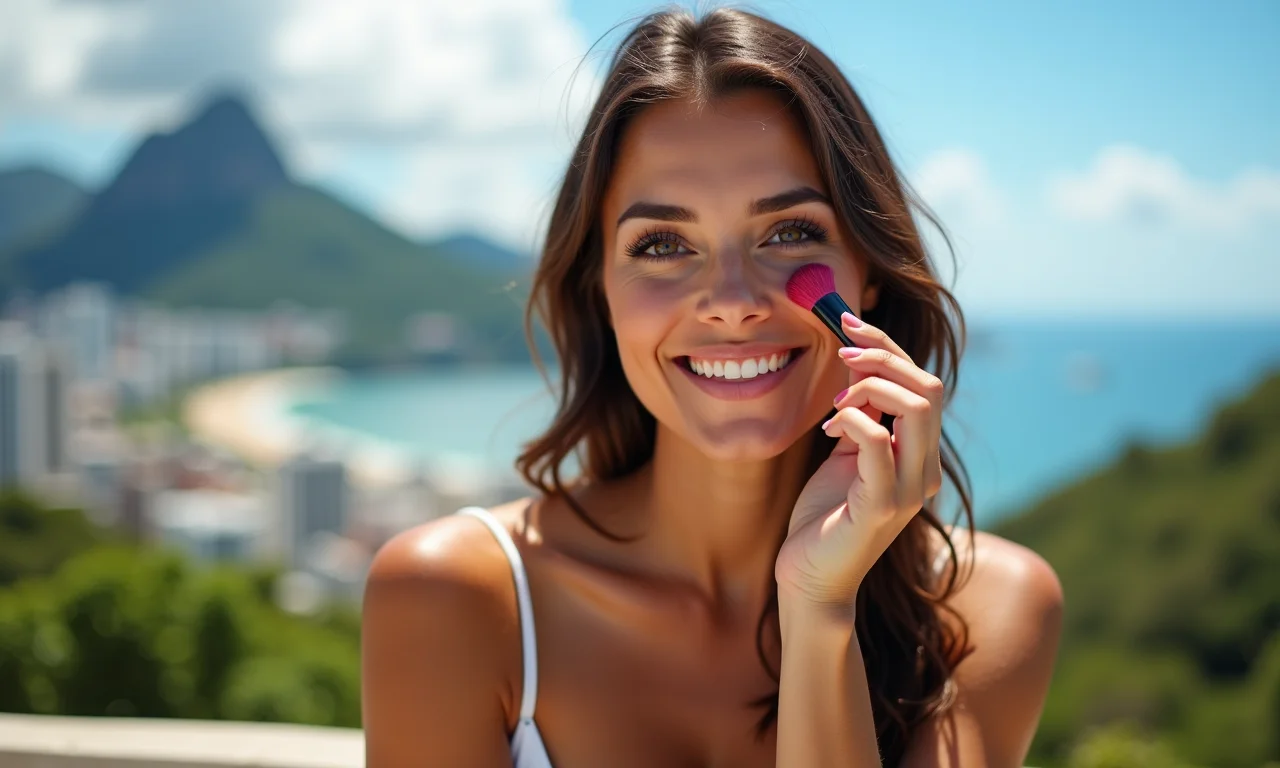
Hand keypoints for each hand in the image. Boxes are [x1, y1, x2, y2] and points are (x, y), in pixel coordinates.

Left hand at [775, 312, 944, 610]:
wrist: (810, 577)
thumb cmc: (824, 517)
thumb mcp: (845, 453)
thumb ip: (861, 415)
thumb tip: (856, 363)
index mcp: (919, 455)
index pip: (923, 385)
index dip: (888, 348)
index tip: (848, 324)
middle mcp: (924, 470)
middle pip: (927, 388)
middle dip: (882, 357)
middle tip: (841, 353)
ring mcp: (909, 489)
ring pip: (916, 408)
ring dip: (869, 387)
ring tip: (835, 401)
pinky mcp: (883, 505)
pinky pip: (877, 442)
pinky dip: (852, 420)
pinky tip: (829, 430)